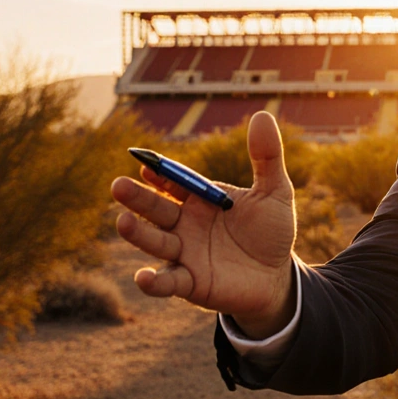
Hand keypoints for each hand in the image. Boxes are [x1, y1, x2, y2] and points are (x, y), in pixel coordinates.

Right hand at [111, 111, 297, 335]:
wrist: (278, 277)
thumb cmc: (272, 231)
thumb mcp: (274, 191)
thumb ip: (266, 157)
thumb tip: (261, 115)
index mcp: (201, 200)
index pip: (175, 183)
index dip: (160, 175)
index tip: (146, 164)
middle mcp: (186, 225)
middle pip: (157, 209)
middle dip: (138, 198)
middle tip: (118, 186)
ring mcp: (185, 254)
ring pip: (156, 242)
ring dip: (138, 234)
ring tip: (122, 222)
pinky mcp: (191, 283)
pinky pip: (169, 282)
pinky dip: (154, 282)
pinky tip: (142, 278)